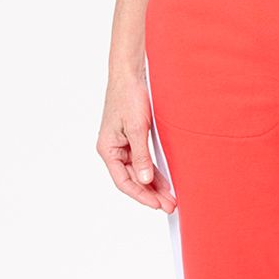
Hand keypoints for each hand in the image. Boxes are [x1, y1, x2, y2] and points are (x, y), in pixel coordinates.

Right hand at [97, 66, 176, 210]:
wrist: (131, 73)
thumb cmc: (128, 96)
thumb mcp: (136, 128)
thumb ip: (141, 155)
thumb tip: (145, 180)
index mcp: (107, 149)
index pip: (123, 181)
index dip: (140, 195)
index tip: (156, 204)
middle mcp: (114, 150)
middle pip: (133, 179)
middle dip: (151, 193)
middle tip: (170, 205)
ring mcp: (124, 145)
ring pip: (140, 171)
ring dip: (154, 184)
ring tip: (171, 198)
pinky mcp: (134, 138)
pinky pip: (144, 160)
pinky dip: (155, 171)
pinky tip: (166, 181)